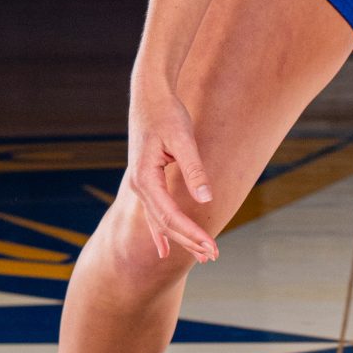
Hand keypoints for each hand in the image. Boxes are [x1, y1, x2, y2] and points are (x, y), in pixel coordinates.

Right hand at [126, 82, 217, 261]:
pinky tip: (165, 249)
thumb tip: (205, 199)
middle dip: (189, 241)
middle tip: (213, 256)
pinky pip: (154, 214)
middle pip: (164, 224)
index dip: (191, 233)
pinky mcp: (147, 181)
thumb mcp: (183, 139)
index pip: (170, 216)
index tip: (211, 245)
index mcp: (145, 179)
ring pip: (160, 221)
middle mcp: (139, 187)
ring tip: (202, 257)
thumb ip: (194, 170)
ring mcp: (141, 186)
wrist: (149, 95)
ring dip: (180, 239)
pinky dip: (161, 232)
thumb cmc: (167, 113)